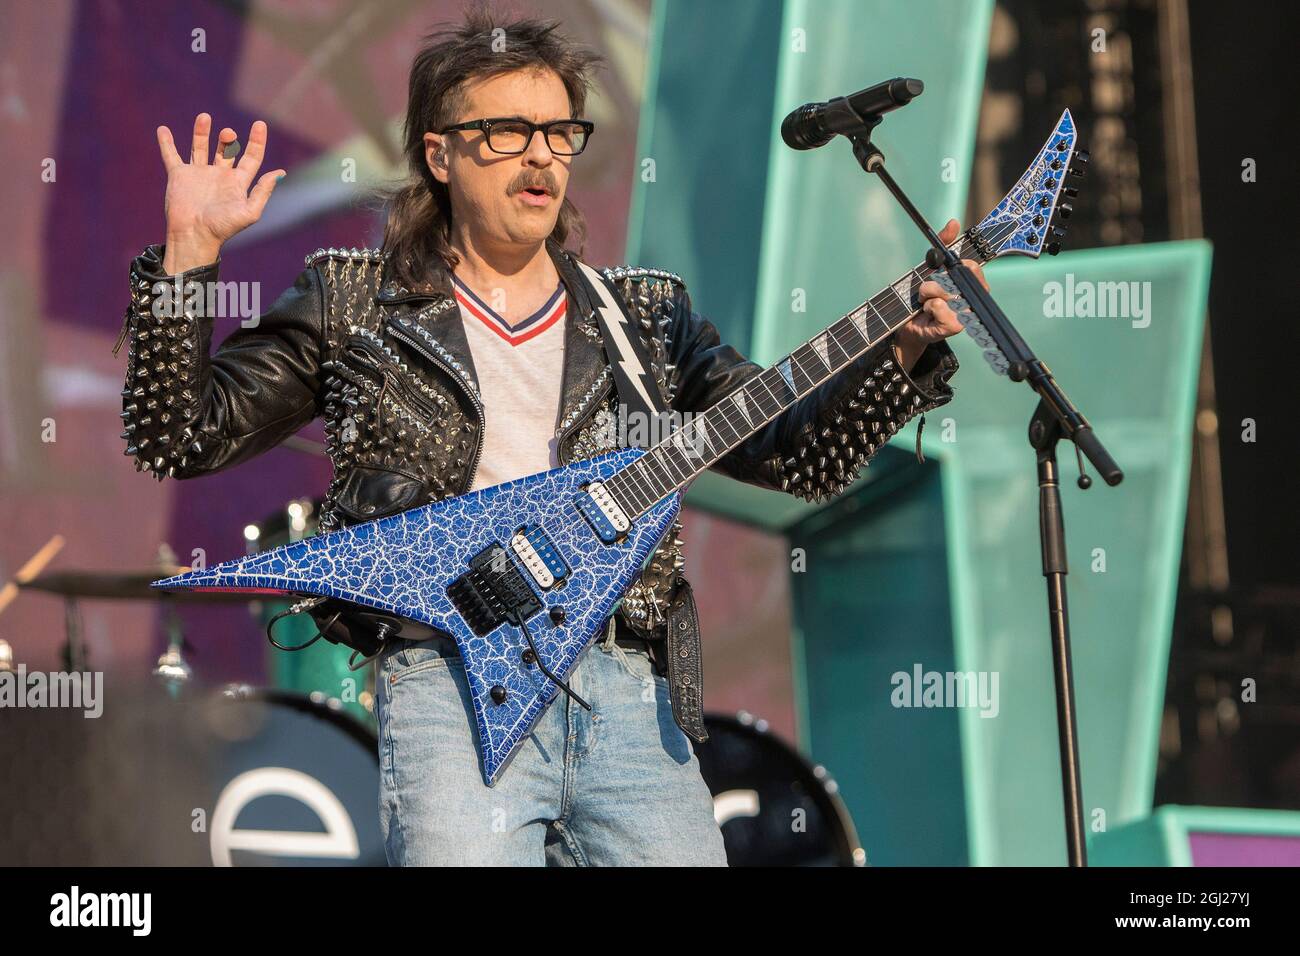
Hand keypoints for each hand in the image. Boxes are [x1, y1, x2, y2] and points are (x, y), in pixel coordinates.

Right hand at [157, 114, 284, 272]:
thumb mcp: (249, 211)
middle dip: (228, 138)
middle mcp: (219, 176)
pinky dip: (166, 143)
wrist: (194, 235)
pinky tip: (162, 129)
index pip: (251, 157)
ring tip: (204, 117)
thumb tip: (279, 172)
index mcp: (238, 183)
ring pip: (201, 147)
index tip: (260, 124)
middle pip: (226, 150)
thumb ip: (263, 191)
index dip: (257, 141)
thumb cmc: (223, 228)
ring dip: (201, 132)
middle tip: (228, 134)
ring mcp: (198, 174)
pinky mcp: (179, 176)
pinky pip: (171, 156)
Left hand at [893, 218, 989, 371]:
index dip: (956, 265)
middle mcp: (973, 299)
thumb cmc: (924, 295)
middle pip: (953, 278)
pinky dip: (927, 307)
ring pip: (943, 292)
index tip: (943, 270)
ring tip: (926, 302)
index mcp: (973, 284)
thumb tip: (953, 222)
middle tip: (928, 290)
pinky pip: (938, 305)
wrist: (909, 324)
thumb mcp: (931, 266)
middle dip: (933, 281)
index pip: (971, 266)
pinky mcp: (955, 326)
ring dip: (927, 294)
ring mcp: (966, 314)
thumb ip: (943, 243)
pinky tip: (928, 314)